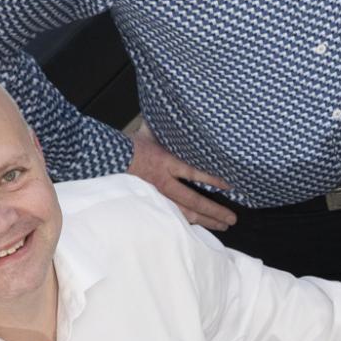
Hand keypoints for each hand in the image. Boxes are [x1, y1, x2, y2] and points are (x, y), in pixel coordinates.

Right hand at [128, 117, 234, 231]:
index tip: (231, 186)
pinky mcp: (153, 204)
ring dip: (207, 220)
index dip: (214, 180)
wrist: (107, 160)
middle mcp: (164, 183)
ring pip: (186, 214)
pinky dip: (189, 223)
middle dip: (215, 211)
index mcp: (165, 162)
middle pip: (194, 201)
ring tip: (224, 225)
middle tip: (233, 219)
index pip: (194, 173)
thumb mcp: (150, 132)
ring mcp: (158, 196)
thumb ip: (166, 128)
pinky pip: (174, 216)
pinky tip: (202, 228)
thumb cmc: (130, 145)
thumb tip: (178, 112)